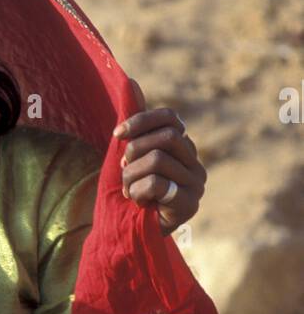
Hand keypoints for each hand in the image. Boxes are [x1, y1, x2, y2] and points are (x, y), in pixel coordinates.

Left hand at [113, 81, 206, 233]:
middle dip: (134, 151)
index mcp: (182, 146)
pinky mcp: (190, 204)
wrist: (125, 232)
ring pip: (158, 159)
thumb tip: (130, 81)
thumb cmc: (126, 192)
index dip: (140, 121)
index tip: (116, 135)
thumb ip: (132, 122)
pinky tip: (137, 203)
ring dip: (131, 176)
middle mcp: (195, 162)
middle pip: (166, 136)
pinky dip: (137, 192)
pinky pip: (159, 183)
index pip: (170, 118)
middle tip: (122, 171)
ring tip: (128, 191)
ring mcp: (196, 184)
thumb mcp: (125, 154)